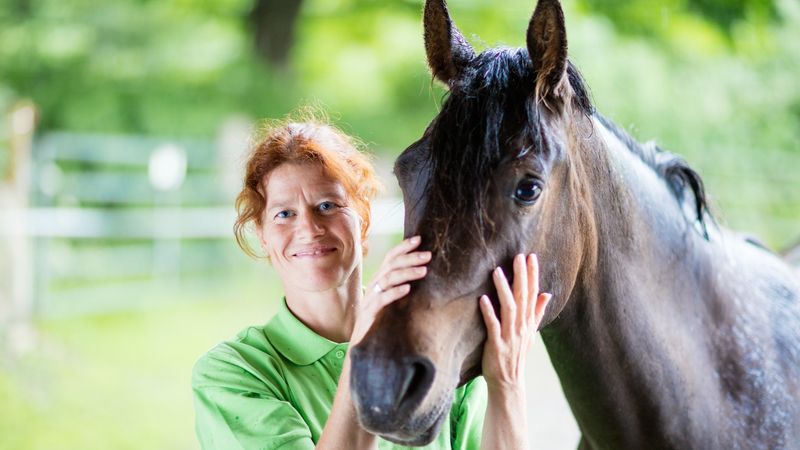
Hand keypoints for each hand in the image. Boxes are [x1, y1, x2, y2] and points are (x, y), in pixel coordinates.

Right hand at [350, 236, 430, 343]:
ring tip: (423, 271)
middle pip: (391, 265)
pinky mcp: (370, 313)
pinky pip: (382, 299)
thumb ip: (403, 286)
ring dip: (406, 273)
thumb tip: (425, 273)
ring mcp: (371, 298)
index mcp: (380, 279)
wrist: (363, 344)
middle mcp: (374, 285)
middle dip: (410, 258)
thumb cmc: (382, 319)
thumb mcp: (393, 300)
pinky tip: (407, 289)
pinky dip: (394, 292)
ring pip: (387, 279)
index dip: (403, 247)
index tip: (419, 239)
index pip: (390, 257)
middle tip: (428, 255)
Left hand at [479, 253, 551, 391]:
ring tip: (496, 271)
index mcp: (528, 322)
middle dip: (521, 276)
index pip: (533, 294)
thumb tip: (547, 293)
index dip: (532, 275)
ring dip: (503, 289)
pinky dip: (489, 312)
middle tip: (518, 256)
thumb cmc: (516, 354)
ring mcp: (510, 335)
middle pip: (523, 297)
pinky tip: (483, 299)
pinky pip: (493, 326)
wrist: (508, 382)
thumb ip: (537, 312)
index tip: (531, 256)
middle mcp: (521, 326)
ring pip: (508, 308)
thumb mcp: (530, 332)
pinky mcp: (497, 344)